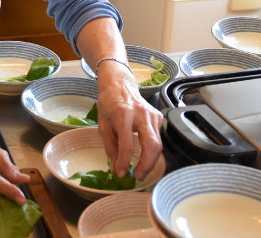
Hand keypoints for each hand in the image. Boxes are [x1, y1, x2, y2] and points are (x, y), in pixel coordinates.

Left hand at [96, 62, 163, 180]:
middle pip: (152, 145)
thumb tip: (116, 168)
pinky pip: (157, 138)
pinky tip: (144, 155)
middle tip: (138, 176)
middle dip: (147, 165)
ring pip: (158, 144)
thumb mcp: (102, 124)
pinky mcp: (158, 116)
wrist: (120, 84)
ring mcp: (152, 114)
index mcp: (123, 114)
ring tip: (140, 171)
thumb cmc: (109, 103)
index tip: (121, 173)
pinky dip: (151, 150)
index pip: (127, 143)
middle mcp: (141, 114)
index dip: (124, 162)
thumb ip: (110, 146)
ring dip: (150, 161)